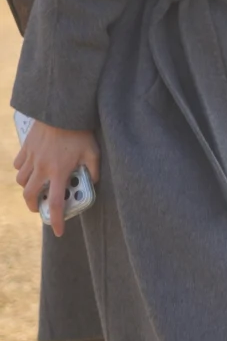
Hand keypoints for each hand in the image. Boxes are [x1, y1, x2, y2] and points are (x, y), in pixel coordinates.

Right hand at [14, 122, 99, 238]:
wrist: (62, 109)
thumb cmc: (80, 131)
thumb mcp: (93, 152)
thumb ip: (93, 170)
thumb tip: (92, 183)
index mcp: (58, 172)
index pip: (55, 203)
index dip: (57, 220)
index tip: (58, 231)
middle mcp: (41, 168)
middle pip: (29, 195)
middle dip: (33, 206)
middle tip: (40, 208)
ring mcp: (31, 157)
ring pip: (21, 180)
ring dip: (27, 187)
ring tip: (36, 187)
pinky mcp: (26, 147)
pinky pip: (18, 164)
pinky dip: (22, 170)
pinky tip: (31, 168)